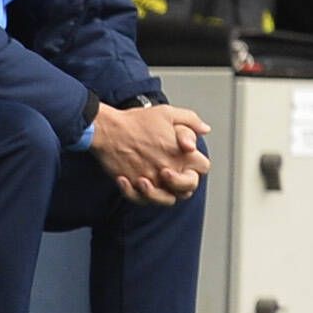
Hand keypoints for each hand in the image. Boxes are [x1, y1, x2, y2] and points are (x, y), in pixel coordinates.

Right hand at [94, 103, 209, 202]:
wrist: (107, 129)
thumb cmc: (136, 121)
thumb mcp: (169, 113)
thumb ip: (191, 121)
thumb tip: (205, 129)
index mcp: (182, 154)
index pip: (203, 167)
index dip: (198, 164)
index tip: (188, 160)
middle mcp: (168, 169)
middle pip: (189, 189)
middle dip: (184, 183)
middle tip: (171, 173)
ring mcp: (150, 179)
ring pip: (166, 199)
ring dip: (163, 193)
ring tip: (152, 181)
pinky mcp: (132, 184)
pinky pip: (140, 199)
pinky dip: (139, 194)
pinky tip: (134, 181)